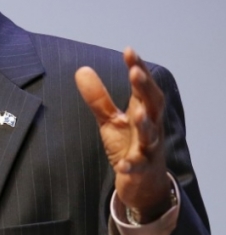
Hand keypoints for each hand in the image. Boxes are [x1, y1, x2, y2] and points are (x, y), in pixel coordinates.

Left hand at [75, 48, 173, 223]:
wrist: (143, 183)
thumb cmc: (129, 145)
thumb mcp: (110, 120)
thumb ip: (98, 97)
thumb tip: (81, 69)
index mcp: (142, 112)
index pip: (143, 87)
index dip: (138, 69)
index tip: (129, 50)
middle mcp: (150, 127)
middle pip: (153, 105)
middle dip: (145, 89)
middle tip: (135, 72)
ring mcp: (148, 149)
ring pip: (151, 135)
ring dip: (145, 124)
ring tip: (137, 113)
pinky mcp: (141, 170)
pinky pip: (137, 167)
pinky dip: (131, 164)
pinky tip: (123, 164)